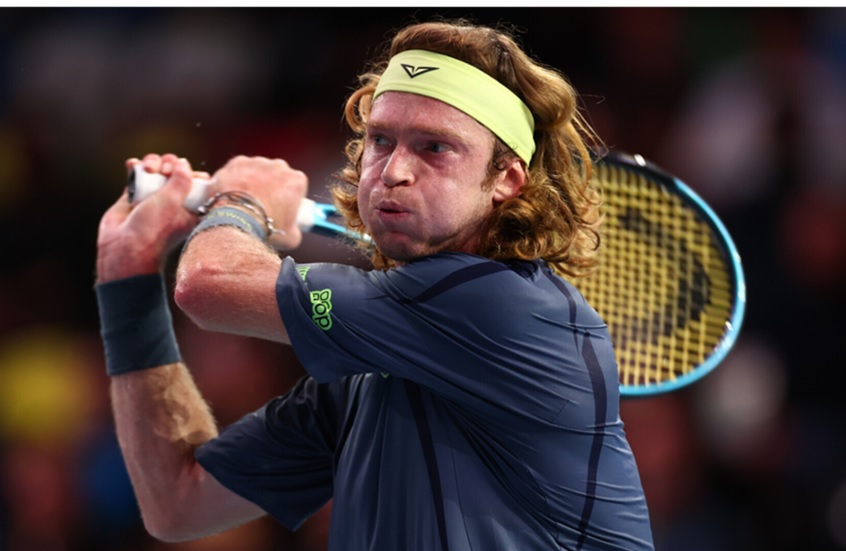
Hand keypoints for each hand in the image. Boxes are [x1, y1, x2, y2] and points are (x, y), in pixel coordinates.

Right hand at [96, 154, 200, 281]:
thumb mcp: (173, 202)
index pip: (196, 182)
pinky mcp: (135, 195)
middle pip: (175, 171)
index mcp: (190, 208)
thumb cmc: (152, 230)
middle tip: (164, 171)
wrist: (124, 247)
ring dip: (152, 162)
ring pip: (156, 169)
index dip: (191, 172)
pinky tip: (133, 165)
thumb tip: (183, 163)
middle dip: (169, 164)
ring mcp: (153, 198)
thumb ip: (182, 180)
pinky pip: (138, 174)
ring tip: (147, 169)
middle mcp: (173, 202)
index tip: (184, 172)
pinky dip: (136, 166)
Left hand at [210, 156, 308, 249]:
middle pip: (277, 174)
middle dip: (271, 186)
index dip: (289, 196)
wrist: (237, 223)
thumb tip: (291, 229)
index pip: (296, 185)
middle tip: (263, 204)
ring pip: (257, 170)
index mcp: (296, 181)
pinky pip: (238, 169)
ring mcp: (257, 163)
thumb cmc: (266, 229)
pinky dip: (235, 178)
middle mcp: (279, 166)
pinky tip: (232, 193)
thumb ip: (295, 227)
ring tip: (245, 200)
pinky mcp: (238, 162)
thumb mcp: (291, 236)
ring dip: (253, 181)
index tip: (281, 206)